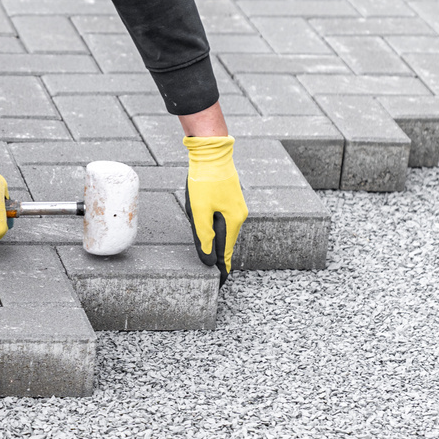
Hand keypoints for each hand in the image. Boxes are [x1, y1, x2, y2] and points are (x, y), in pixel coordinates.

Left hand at [185, 135, 248, 283]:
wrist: (212, 153)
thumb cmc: (205, 181)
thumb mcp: (199, 212)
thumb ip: (204, 237)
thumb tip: (209, 260)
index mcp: (233, 221)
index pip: (226, 253)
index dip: (222, 270)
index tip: (220, 285)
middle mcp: (239, 216)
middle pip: (226, 243)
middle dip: (218, 258)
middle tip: (214, 277)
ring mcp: (236, 207)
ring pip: (224, 232)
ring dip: (215, 243)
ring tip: (210, 258)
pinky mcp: (230, 200)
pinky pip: (222, 221)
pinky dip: (216, 230)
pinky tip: (207, 232)